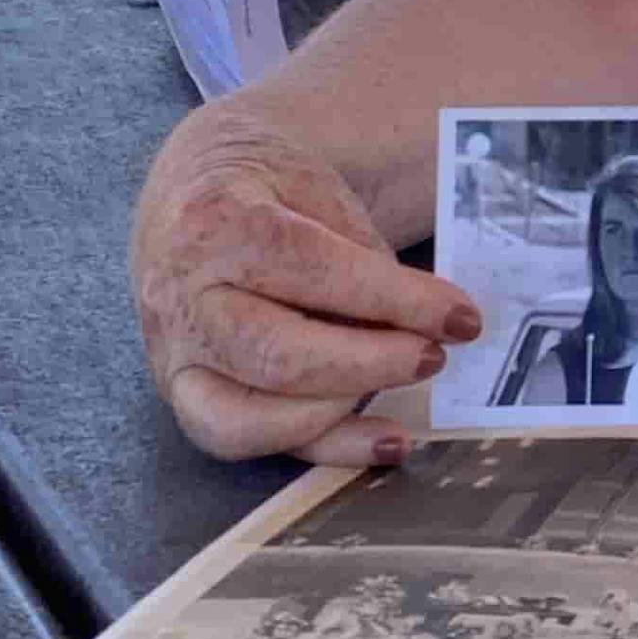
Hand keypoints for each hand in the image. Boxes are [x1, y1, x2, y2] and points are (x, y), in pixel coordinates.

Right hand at [132, 111, 481, 464]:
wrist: (188, 198)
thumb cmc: (268, 192)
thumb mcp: (317, 189)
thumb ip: (361, 255)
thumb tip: (430, 322)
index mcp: (216, 223)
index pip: (310, 269)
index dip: (393, 299)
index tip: (460, 318)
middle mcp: (185, 300)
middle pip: (276, 357)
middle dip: (369, 365)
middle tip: (433, 356)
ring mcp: (177, 358)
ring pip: (246, 419)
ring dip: (342, 412)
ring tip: (404, 381)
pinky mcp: (189, 398)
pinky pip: (251, 444)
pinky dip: (328, 449)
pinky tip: (391, 441)